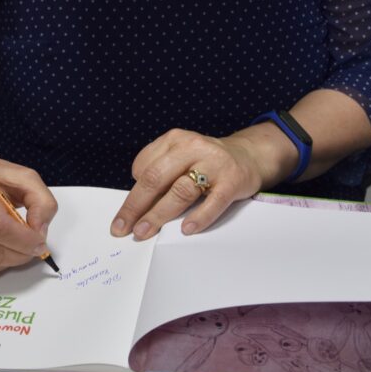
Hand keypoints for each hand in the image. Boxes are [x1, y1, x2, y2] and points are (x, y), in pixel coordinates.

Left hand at [110, 128, 265, 239]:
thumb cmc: (206, 161)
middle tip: (122, 228)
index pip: (144, 166)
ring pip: (180, 191)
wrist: (248, 156)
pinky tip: (186, 230)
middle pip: (156, 178)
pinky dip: (198, 218)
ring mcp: (214, 164)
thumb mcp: (181, 155)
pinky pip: (213, 203)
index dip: (132, 191)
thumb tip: (136, 206)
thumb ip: (161, 172)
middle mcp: (192, 147)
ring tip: (144, 231)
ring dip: (159, 214)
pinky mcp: (232, 181)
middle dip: (135, 205)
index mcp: (174, 140)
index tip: (126, 213)